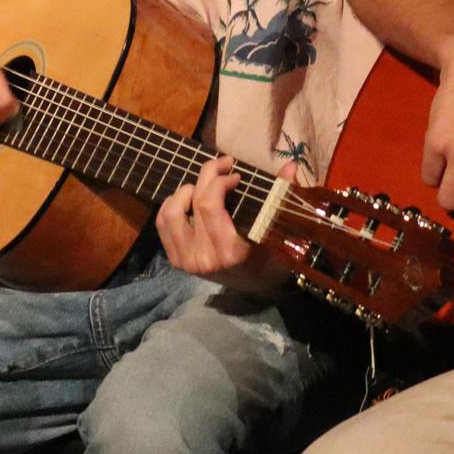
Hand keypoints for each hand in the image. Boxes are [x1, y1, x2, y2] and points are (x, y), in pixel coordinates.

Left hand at [157, 155, 291, 290]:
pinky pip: (163, 225)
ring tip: (201, 185)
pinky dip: (171, 205)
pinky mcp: (176, 260)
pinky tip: (187, 199)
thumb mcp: (278, 232)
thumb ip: (281, 197)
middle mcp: (203, 257)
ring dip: (184, 191)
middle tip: (223, 165)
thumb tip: (290, 166)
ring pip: (171, 212)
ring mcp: (186, 260)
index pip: (210, 205)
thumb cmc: (271, 258)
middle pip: (194, 201)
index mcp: (229, 251)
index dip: (219, 180)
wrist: (256, 288)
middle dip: (208, 174)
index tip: (236, 174)